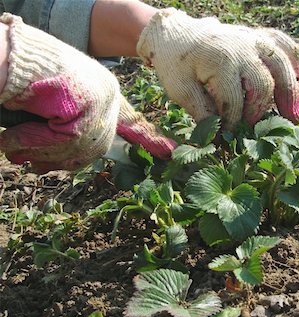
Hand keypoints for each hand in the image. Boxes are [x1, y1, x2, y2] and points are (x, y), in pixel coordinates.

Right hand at [0, 13, 175, 172]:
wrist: (6, 57)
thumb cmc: (26, 82)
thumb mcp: (55, 111)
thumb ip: (70, 134)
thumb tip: (70, 163)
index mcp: (106, 93)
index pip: (132, 122)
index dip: (149, 138)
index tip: (171, 154)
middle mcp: (109, 95)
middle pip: (97, 146)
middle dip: (61, 159)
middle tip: (34, 166)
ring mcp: (101, 98)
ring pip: (79, 145)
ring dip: (40, 150)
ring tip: (13, 147)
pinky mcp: (89, 102)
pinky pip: (63, 139)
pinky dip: (32, 141)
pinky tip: (10, 138)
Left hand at [137, 8, 298, 129]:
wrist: (177, 33)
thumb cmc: (176, 64)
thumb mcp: (180, 90)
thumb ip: (202, 112)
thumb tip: (220, 137)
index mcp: (220, 61)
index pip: (235, 100)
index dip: (234, 123)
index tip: (231, 137)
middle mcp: (242, 48)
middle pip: (264, 83)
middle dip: (264, 111)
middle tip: (266, 131)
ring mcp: (254, 39)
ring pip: (282, 63)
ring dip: (293, 90)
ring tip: (296, 115)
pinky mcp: (260, 37)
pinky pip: (286, 46)